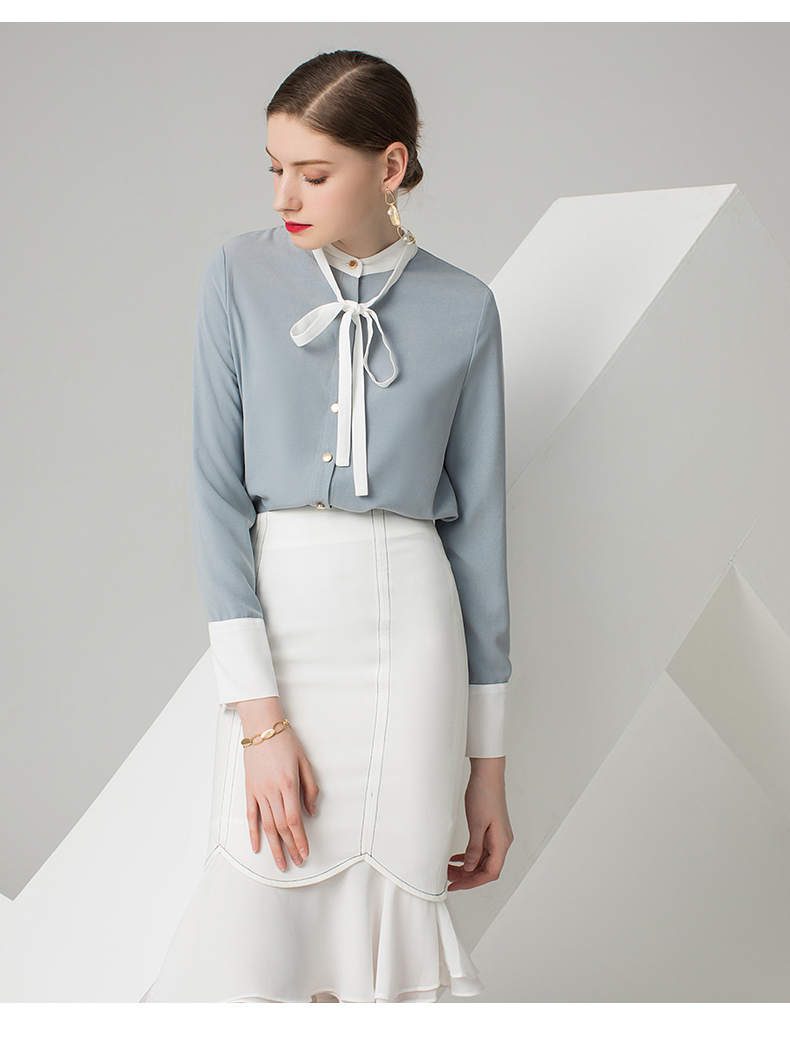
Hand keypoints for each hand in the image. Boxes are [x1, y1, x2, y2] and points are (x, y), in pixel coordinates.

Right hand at [235, 696, 319, 872]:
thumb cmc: (286, 741)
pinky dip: (252, 832)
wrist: (262, 726)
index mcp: (289, 784)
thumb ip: (310, 787)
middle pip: (281, 827)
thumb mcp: (305, 762)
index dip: (300, 839)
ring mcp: (259, 791)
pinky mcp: (249, 789)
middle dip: (290, 847)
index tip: (305, 853)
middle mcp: (272, 791)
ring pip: (266, 825)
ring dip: (274, 846)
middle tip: (296, 863)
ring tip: (279, 862)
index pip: (294, 820)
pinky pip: (250, 815)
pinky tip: (256, 846)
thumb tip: (311, 811)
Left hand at [447, 756, 512, 890]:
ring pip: (482, 860)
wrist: (487, 775)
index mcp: (502, 842)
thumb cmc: (485, 794)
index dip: (474, 882)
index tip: (457, 885)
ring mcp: (497, 836)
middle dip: (468, 877)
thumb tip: (470, 867)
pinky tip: (457, 858)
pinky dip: (469, 856)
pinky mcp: (491, 831)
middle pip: (486, 869)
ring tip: (450, 870)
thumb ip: (474, 847)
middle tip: (449, 879)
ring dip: (467, 867)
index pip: (491, 872)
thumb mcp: (477, 823)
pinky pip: (481, 850)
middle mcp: (502, 842)